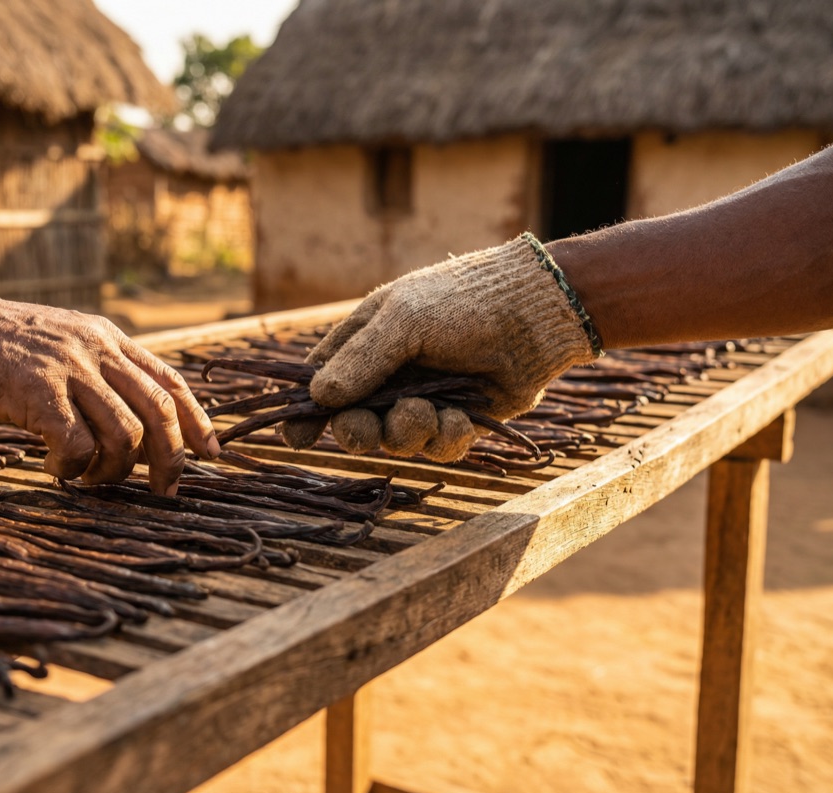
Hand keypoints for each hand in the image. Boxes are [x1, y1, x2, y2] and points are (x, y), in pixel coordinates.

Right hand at [0, 295, 218, 493]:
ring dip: (113, 472)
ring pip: (126, 435)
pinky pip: (78, 446)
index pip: (172, 380)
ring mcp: (69, 370)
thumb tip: (130, 424)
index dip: (198, 421)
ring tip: (89, 480)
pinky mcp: (38, 393)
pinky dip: (72, 469)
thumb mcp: (58, 341)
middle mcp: (97, 350)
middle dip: (171, 460)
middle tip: (164, 492)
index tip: (211, 453)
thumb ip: (95, 371)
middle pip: (161, 412)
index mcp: (106, 338)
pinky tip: (54, 469)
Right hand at [291, 234, 599, 460]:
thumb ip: (360, 359)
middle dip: (359, 431)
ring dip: (408, 432)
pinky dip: (446, 437)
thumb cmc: (463, 303)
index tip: (296, 436)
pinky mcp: (461, 422)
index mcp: (367, 343)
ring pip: (396, 441)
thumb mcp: (403, 320)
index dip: (308, 412)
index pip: (323, 383)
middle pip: (354, 423)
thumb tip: (317, 397)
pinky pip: (438, 448)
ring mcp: (426, 400)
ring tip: (429, 412)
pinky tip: (459, 418)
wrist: (536, 316)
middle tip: (367, 427)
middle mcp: (392, 377)